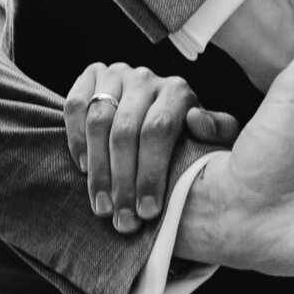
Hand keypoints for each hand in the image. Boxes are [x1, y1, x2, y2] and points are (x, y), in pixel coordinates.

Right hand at [64, 62, 238, 232]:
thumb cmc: (187, 136)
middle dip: (123, 182)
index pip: (158, 130)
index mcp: (178, 90)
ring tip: (103, 206)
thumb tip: (195, 121)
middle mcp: (146, 78)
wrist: (157, 111)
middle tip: (123, 219)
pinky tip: (84, 168)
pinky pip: (75, 106)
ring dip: (98, 170)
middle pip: (125, 131)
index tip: (148, 211)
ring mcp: (116, 74)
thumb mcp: (212, 137)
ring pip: (98, 121)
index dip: (150, 173)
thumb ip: (219, 130)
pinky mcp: (91, 75)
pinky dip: (76, 139)